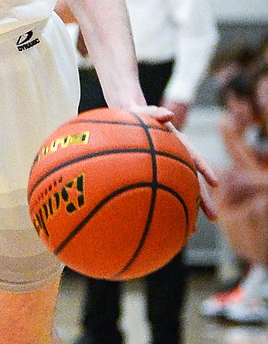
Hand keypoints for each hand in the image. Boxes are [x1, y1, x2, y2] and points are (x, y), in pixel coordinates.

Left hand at [131, 103, 218, 218]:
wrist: (128, 117)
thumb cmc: (138, 115)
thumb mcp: (144, 111)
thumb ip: (155, 112)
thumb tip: (167, 113)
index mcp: (179, 143)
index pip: (195, 157)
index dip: (205, 169)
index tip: (215, 183)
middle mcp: (178, 158)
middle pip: (194, 182)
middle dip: (204, 201)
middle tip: (214, 218)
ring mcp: (169, 168)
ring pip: (181, 192)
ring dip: (188, 210)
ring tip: (191, 231)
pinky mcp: (157, 175)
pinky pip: (165, 192)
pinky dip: (167, 206)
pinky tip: (166, 225)